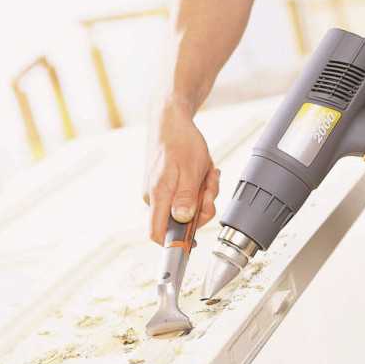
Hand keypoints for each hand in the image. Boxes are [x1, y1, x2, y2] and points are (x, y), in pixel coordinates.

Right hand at [144, 101, 219, 243]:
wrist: (170, 119)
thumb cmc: (180, 141)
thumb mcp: (191, 169)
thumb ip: (186, 197)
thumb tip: (184, 220)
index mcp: (158, 195)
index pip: (157, 234)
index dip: (175, 244)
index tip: (193, 244)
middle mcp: (155, 197)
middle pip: (182, 221)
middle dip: (202, 205)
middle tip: (208, 184)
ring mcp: (162, 192)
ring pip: (189, 206)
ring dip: (204, 192)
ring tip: (206, 171)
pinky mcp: (168, 186)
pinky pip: (188, 195)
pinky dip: (199, 185)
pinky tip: (203, 170)